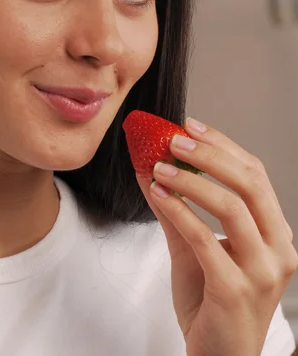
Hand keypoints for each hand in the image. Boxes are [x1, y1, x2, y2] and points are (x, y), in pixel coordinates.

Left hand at [136, 117, 297, 355]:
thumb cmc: (211, 302)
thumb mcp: (192, 247)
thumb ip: (175, 208)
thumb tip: (149, 166)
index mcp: (274, 232)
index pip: (254, 174)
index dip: (222, 145)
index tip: (190, 124)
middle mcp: (277, 248)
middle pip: (250, 182)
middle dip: (210, 154)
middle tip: (173, 138)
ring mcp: (262, 271)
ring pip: (231, 207)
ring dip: (190, 180)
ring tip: (158, 166)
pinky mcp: (236, 290)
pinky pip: (205, 239)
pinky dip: (179, 211)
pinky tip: (157, 194)